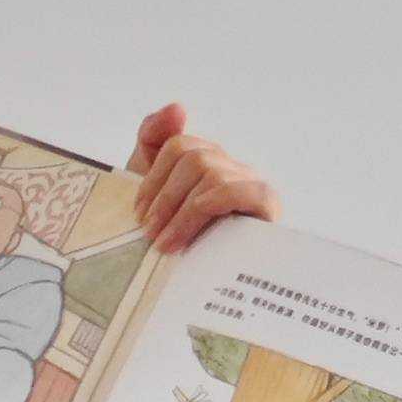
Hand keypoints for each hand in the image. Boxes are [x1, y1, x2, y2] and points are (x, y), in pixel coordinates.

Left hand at [127, 105, 280, 254]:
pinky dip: (210, 204)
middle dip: (164, 197)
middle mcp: (228, 167)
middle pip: (194, 157)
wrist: (200, 295)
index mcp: (204, 163)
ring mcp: (248, 183)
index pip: (179, 146)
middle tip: (148, 233)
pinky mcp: (265, 205)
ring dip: (180, 212)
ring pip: (210, 173)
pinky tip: (194, 228)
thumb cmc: (176, 244)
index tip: (137, 213)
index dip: (152, 177)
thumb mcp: (153, 194)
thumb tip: (177, 107)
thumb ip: (153, 142)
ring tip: (164, 244)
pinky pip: (238, 190)